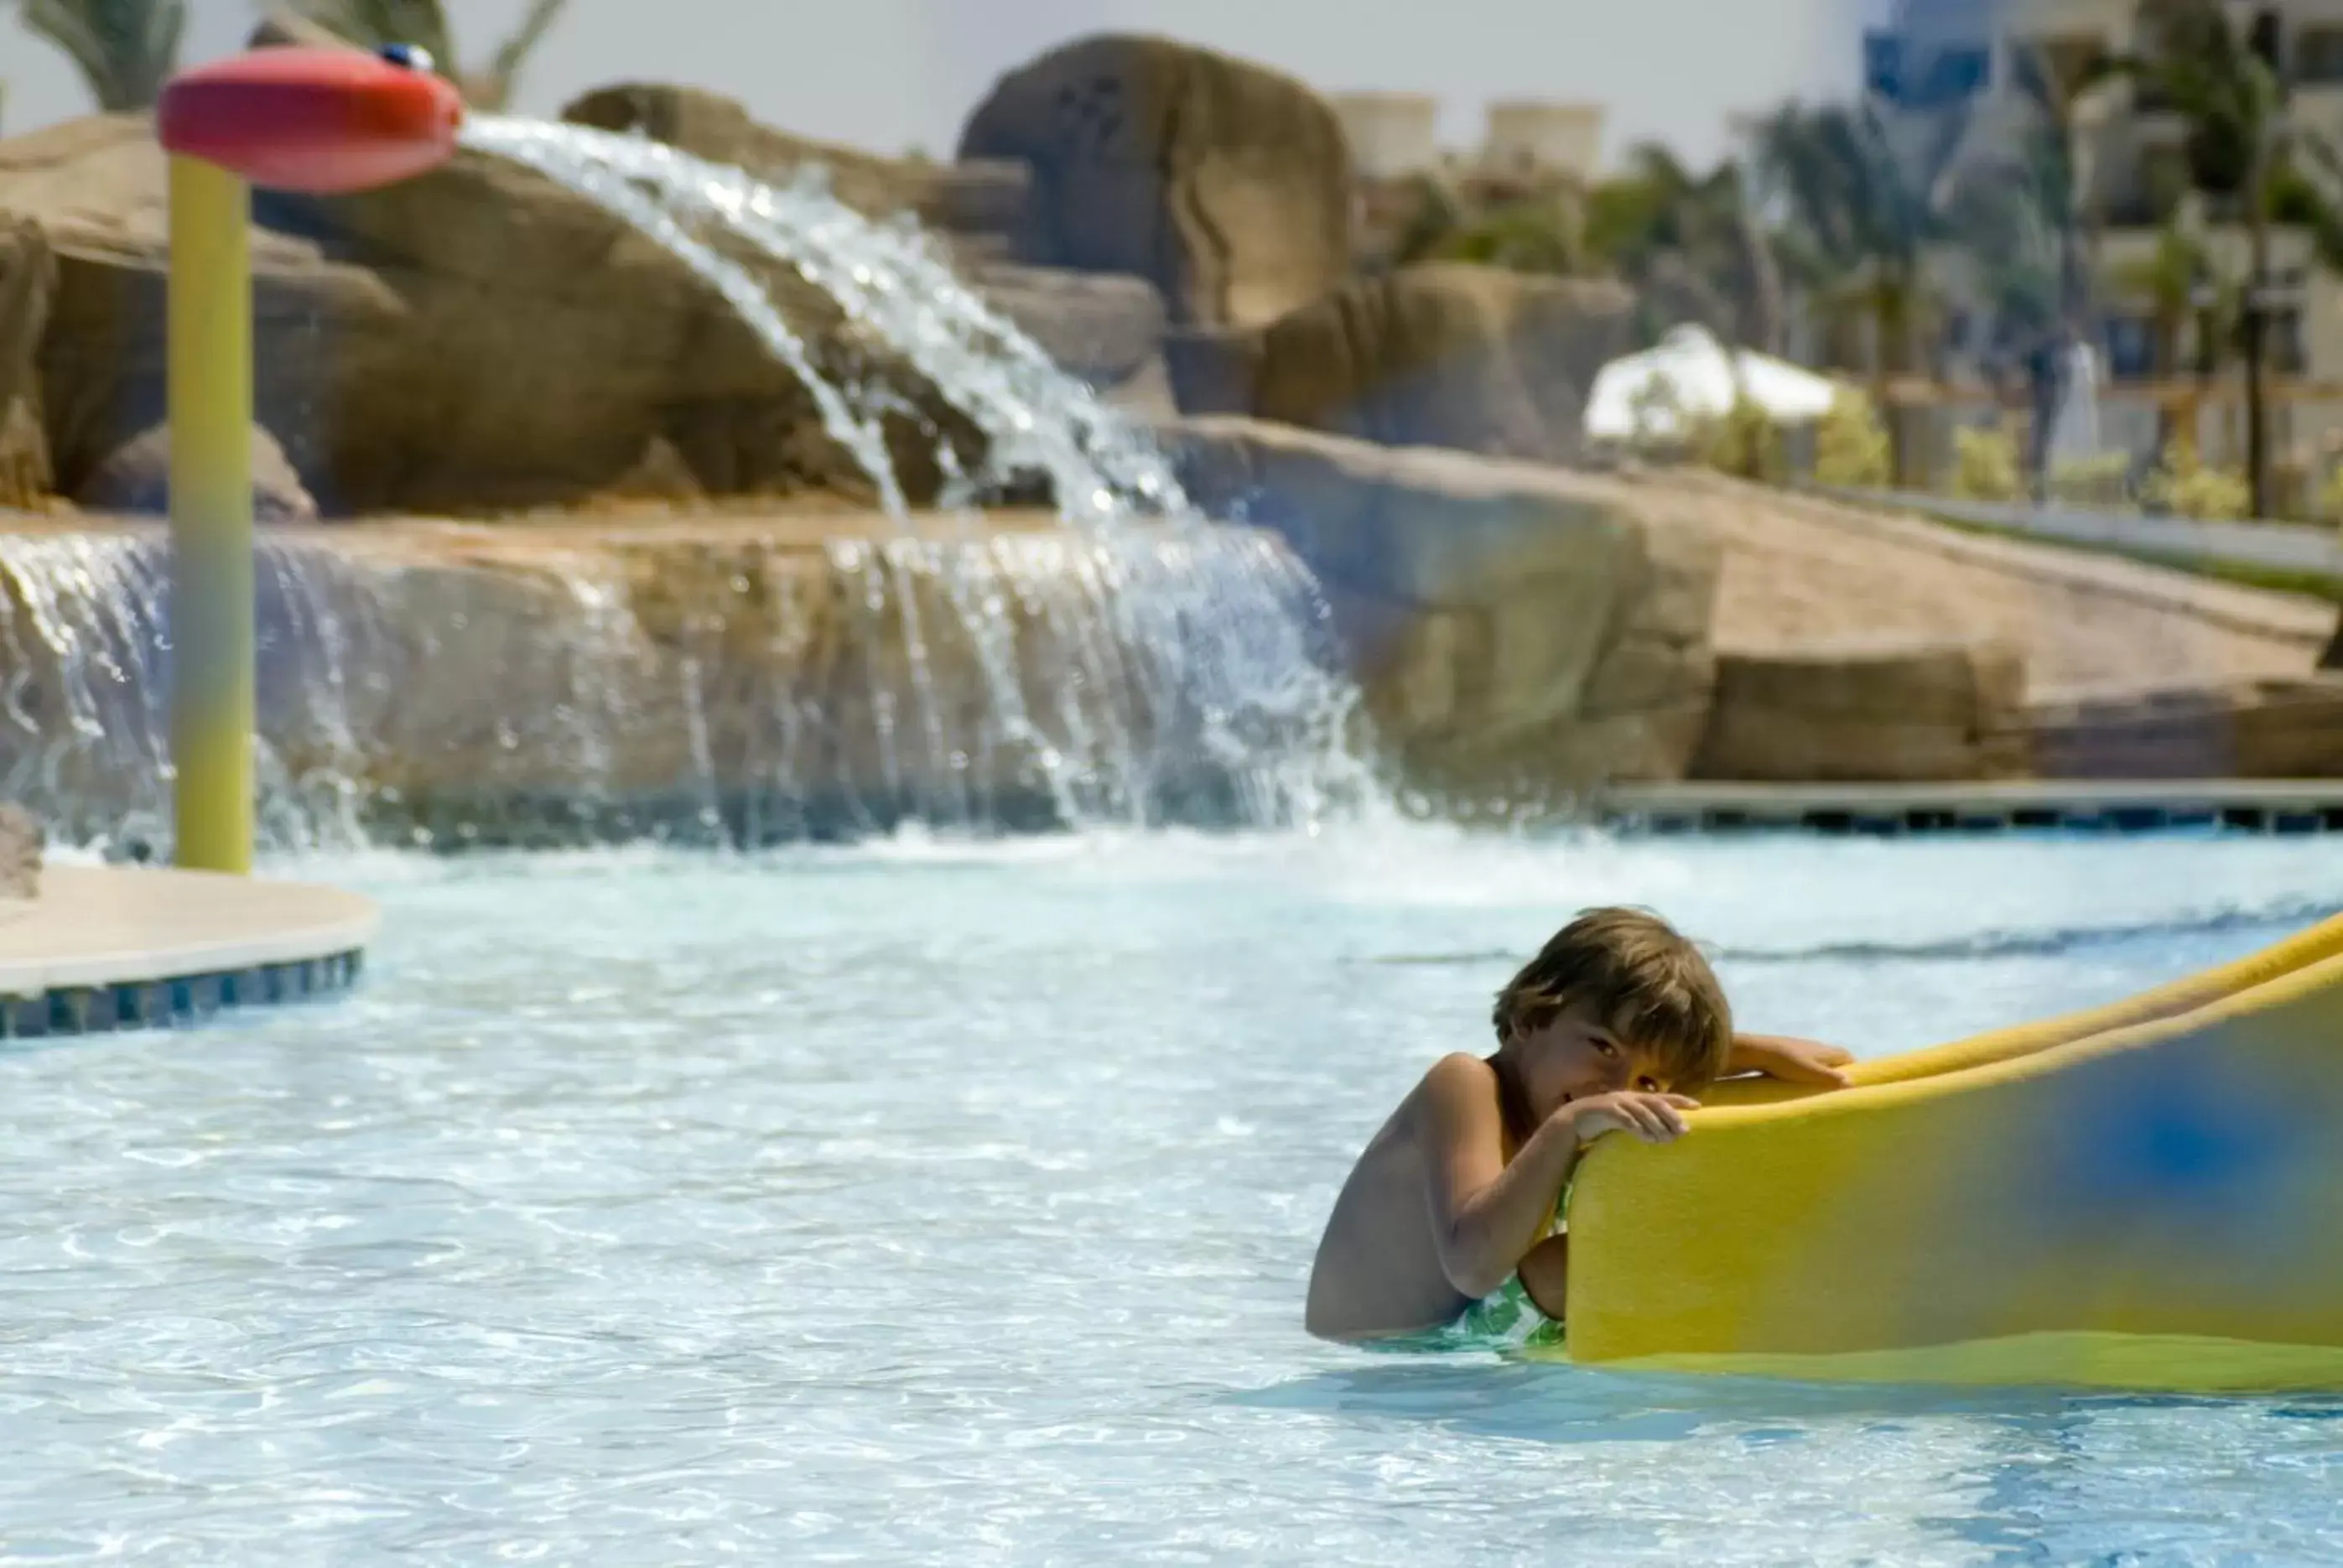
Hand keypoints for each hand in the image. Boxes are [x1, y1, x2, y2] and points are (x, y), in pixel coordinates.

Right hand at [1561, 1090, 1699, 1145]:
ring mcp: (1617, 1102)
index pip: (1662, 1097)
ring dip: (1655, 1125)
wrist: (1574, 1121)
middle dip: (1671, 1116)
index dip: (1680, 1100)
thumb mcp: (1627, 1121)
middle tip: (1684, 1130)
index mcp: (1636, 1098)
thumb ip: (1644, 1124)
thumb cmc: (1604, 1122)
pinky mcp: (1605, 1110)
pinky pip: (1624, 1119)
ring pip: (1642, 1111)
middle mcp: (1629, 1097)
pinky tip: (1646, 1138)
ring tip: (1665, 1139)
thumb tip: (1668, 1135)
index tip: (1698, 1106)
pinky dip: (1636, 1128)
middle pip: (1655, 1103)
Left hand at [1734, 1035, 1853, 1087]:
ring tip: (1822, 1088)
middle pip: (1834, 1058)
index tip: (1857, 1081)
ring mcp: (1801, 1048)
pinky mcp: (1788, 1053)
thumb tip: (1853, 1083)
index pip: (1846, 1055)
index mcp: (1825, 1050)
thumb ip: (1831, 1078)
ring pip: (1818, 1060)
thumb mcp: (1811, 1072)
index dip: (1854, 1067)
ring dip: (1823, 1072)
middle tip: (1840, 1088)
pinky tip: (1802, 1082)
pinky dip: (1808, 1071)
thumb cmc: (1787, 1062)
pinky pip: (1804, 1062)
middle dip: (1839, 1071)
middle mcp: (1816, 1047)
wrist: (1758, 1051)